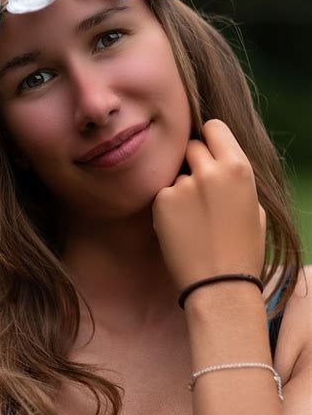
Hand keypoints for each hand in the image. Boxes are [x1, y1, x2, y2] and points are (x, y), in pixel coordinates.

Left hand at [151, 119, 265, 292]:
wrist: (220, 286)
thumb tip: (217, 159)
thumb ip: (234, 177)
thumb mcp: (254, 206)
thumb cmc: (243, 250)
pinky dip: (168, 207)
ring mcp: (182, 185)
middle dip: (192, 163)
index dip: (210, 139)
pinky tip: (180, 230)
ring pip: (175, 174)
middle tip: (198, 191)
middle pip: (191, 147)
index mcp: (238, 168)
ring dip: (180, 188)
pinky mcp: (161, 202)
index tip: (207, 151)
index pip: (214, 128)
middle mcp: (209, 171)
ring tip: (192, 220)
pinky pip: (163, 194)